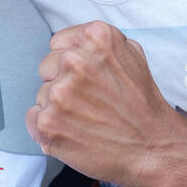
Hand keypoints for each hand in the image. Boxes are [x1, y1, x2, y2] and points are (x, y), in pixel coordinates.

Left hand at [26, 21, 185, 186]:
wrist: (154, 148)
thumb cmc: (143, 105)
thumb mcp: (132, 55)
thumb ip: (99, 44)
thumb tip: (73, 43)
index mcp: (95, 38)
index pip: (58, 43)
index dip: (71, 63)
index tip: (86, 78)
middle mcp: (75, 61)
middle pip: (47, 67)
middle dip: (62, 82)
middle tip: (89, 101)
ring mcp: (59, 93)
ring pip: (42, 94)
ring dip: (57, 107)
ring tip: (86, 119)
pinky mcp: (48, 122)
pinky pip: (32, 118)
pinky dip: (48, 127)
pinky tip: (73, 131)